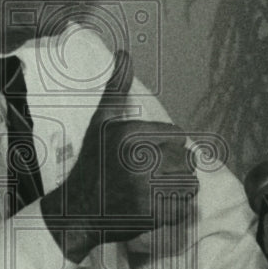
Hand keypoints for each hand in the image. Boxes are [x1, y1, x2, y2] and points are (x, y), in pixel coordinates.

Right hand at [41, 49, 193, 262]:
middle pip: (186, 159)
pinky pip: (185, 205)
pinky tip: (155, 205)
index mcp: (130, 134)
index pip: (177, 136)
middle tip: (149, 176)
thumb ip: (116, 88)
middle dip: (173, 167)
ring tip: (155, 189)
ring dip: (177, 187)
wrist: (78, 211)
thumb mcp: (102, 122)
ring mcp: (146, 190)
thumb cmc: (93, 163)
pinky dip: (177, 207)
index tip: (144, 156)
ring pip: (189, 182)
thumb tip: (125, 54)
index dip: (165, 146)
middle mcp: (138, 160)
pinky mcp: (152, 214)